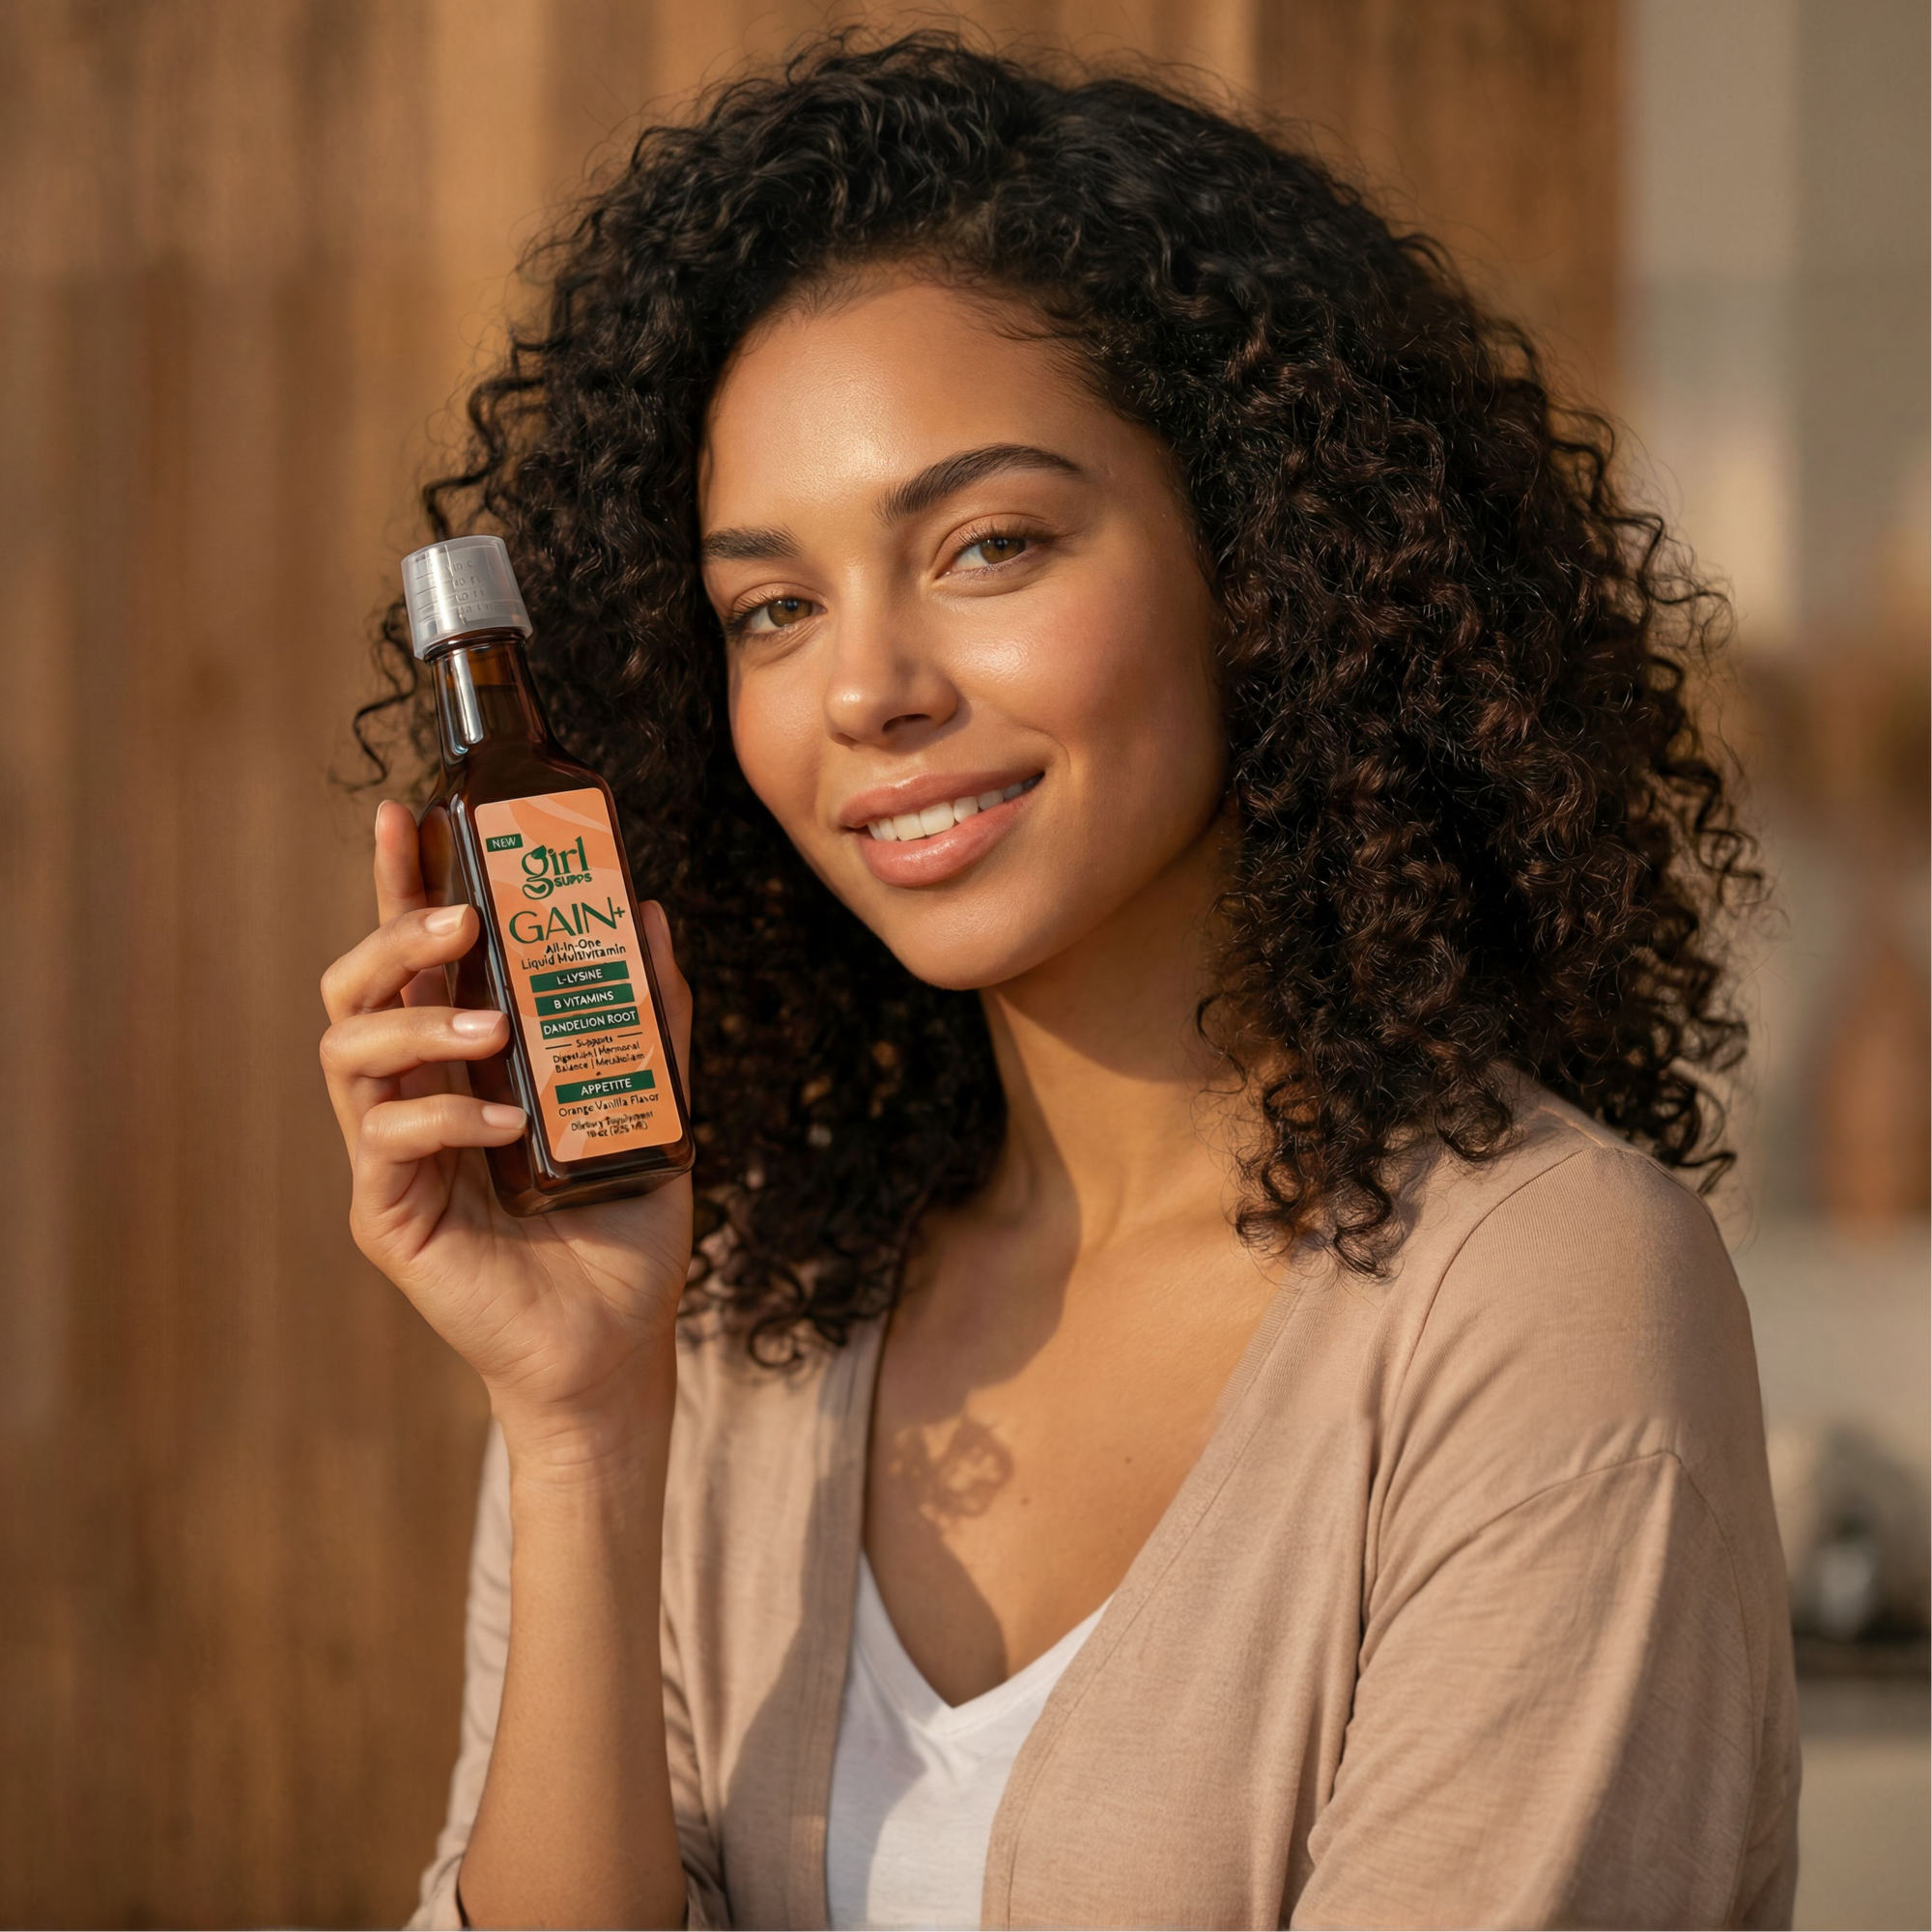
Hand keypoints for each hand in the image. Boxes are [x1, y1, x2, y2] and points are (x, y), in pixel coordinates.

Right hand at [320, 802, 692, 1460]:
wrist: (615, 1344)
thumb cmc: (623, 1227)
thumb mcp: (654, 1104)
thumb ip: (650, 1014)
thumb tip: (650, 910)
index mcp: (462, 1061)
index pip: (415, 958)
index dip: (397, 883)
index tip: (405, 813)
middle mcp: (414, 1095)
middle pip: (355, 991)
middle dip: (392, 937)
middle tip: (457, 916)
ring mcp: (391, 1156)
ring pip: (348, 1053)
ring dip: (417, 1019)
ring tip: (492, 1026)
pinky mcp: (389, 1214)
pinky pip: (385, 1141)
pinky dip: (443, 1115)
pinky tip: (503, 1121)